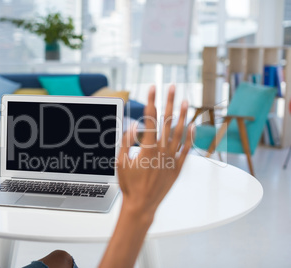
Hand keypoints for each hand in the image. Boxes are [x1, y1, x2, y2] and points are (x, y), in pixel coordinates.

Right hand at [117, 85, 192, 220]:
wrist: (142, 204)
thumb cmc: (129, 185)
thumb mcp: (120, 162)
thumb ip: (126, 142)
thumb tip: (133, 126)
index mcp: (147, 148)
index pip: (150, 118)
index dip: (151, 101)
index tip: (153, 88)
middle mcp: (162, 150)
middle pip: (167, 120)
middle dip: (169, 101)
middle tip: (172, 87)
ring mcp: (172, 158)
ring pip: (179, 132)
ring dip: (182, 115)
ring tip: (185, 101)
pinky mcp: (177, 167)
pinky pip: (186, 149)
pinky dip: (190, 136)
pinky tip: (192, 126)